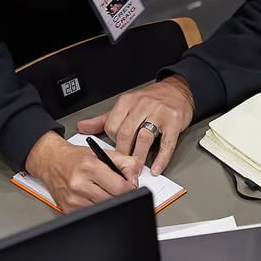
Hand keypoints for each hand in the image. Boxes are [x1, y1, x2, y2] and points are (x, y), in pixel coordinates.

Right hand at [25, 132, 140, 212]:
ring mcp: (73, 199)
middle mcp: (79, 184)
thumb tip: (135, 174)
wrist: (50, 162)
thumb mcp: (101, 152)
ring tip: (103, 191)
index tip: (130, 186)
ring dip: (108, 202)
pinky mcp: (68, 209)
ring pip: (103, 209)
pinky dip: (96, 207)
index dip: (130, 188)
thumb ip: (124, 161)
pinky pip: (91, 214)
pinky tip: (92, 197)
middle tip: (118, 189)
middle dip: (120, 196)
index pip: (120, 187)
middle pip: (113, 200)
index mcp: (89, 167)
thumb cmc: (74, 158)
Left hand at [77, 76, 193, 175]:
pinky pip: (167, 143)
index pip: (112, 125)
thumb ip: (104, 119)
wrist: (178, 90)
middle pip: (126, 133)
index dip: (112, 143)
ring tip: (136, 171)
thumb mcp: (125, 106)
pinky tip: (156, 168)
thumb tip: (83, 127)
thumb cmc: (151, 100)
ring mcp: (159, 113)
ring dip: (139, 157)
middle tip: (122, 169)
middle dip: (123, 153)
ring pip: (144, 137)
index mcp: (127, 102)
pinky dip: (161, 158)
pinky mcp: (174, 122)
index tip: (113, 155)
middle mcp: (142, 105)